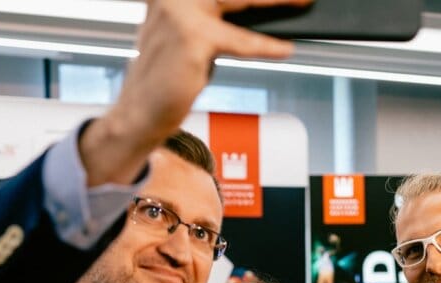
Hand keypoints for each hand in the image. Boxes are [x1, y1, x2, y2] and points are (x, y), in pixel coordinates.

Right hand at [82, 0, 310, 184]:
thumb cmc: (166, 78)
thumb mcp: (189, 37)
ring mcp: (180, 13)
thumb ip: (214, 18)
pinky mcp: (193, 38)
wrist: (140, 112)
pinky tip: (285, 48)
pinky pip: (241, 41)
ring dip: (276, 0)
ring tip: (300, 1)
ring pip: (240, 1)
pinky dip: (266, 46)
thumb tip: (258, 12)